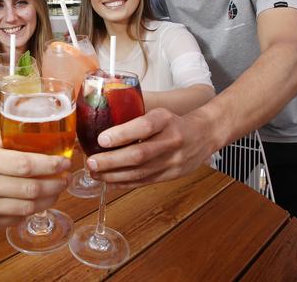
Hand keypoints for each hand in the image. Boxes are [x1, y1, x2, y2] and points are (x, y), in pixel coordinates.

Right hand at [0, 146, 70, 231]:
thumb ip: (7, 139)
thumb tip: (37, 130)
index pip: (24, 164)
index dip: (50, 165)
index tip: (64, 162)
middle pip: (30, 188)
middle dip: (55, 184)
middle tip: (65, 178)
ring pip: (27, 207)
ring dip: (48, 199)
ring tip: (56, 190)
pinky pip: (17, 219)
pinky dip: (32, 211)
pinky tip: (37, 202)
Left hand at [85, 108, 213, 188]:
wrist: (205, 135)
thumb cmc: (174, 122)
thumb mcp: (158, 112)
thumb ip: (135, 119)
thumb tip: (100, 123)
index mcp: (166, 120)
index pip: (145, 126)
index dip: (122, 134)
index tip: (101, 139)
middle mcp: (172, 141)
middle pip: (140, 154)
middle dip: (112, 161)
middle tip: (91, 162)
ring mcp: (173, 161)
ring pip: (141, 172)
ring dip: (114, 175)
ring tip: (94, 173)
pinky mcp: (171, 175)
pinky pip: (144, 182)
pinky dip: (124, 183)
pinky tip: (108, 182)